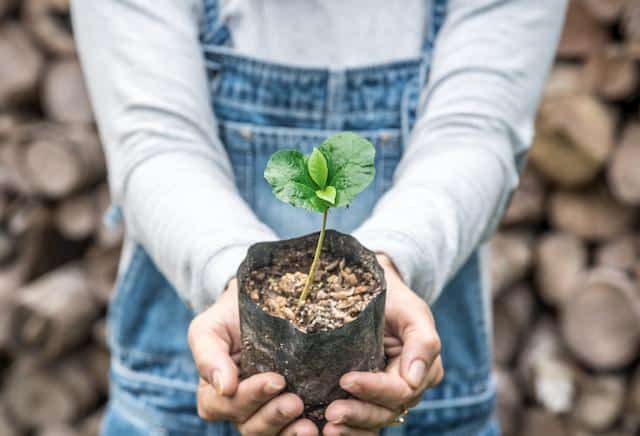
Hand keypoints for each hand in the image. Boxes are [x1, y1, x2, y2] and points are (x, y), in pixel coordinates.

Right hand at [188, 279, 317, 435]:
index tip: (276, 380)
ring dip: (289, 432)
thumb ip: (208, 355)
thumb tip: (223, 387)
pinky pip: (292, 431)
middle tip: (296, 403)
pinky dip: (302, 432)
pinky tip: (319, 428)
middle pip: (250, 426)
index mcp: (215, 392)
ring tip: (310, 426)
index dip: (249, 397)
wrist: (262, 302)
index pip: (225, 405)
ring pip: (270, 434)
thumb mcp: (211, 328)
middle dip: (273, 416)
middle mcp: (239, 408)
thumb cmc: (231, 316)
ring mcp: (266, 411)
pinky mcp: (292, 412)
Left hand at [323, 254, 443, 435]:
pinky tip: (328, 430)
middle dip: (359, 413)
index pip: (399, 390)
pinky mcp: (369, 398)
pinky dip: (349, 429)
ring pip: (374, 420)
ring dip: (351, 426)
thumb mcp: (412, 311)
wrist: (377, 294)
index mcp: (424, 370)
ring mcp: (389, 396)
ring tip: (327, 427)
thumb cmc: (395, 299)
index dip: (374, 389)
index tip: (346, 380)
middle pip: (386, 411)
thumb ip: (422, 342)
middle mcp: (410, 388)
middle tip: (331, 413)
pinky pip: (364, 422)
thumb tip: (415, 380)